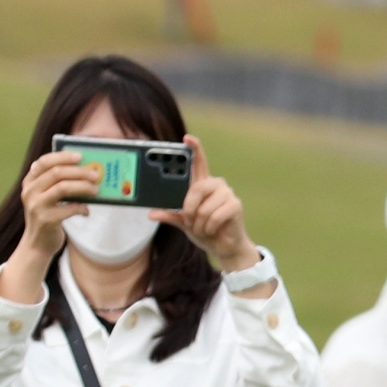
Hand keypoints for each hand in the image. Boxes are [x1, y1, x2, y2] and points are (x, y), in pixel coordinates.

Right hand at [6, 148, 107, 288]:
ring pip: (62, 188)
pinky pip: (69, 209)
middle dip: (79, 171)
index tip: (80, 156)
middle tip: (95, 174)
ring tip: (96, 189)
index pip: (44, 162)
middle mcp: (30, 191)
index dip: (62, 156)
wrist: (37, 245)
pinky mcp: (46, 220)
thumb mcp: (46, 197)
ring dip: (82, 187)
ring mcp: (36, 206)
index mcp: (29, 182)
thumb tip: (86, 171)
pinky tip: (86, 210)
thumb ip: (57, 184)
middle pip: (56, 173)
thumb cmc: (48, 217)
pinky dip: (81, 208)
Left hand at [161, 134, 256, 274]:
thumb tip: (151, 213)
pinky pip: (214, 216)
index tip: (186, 138)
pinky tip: (213, 230)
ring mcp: (227, 193)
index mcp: (202, 184)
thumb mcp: (183, 223)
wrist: (223, 247)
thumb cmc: (204, 231)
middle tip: (190, 222)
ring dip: (199, 224)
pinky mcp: (235, 205)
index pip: (199, 161)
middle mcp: (216, 184)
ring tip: (203, 228)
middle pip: (197, 188)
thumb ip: (170, 215)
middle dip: (189, 209)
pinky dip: (209, 228)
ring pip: (204, 207)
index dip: (194, 148)